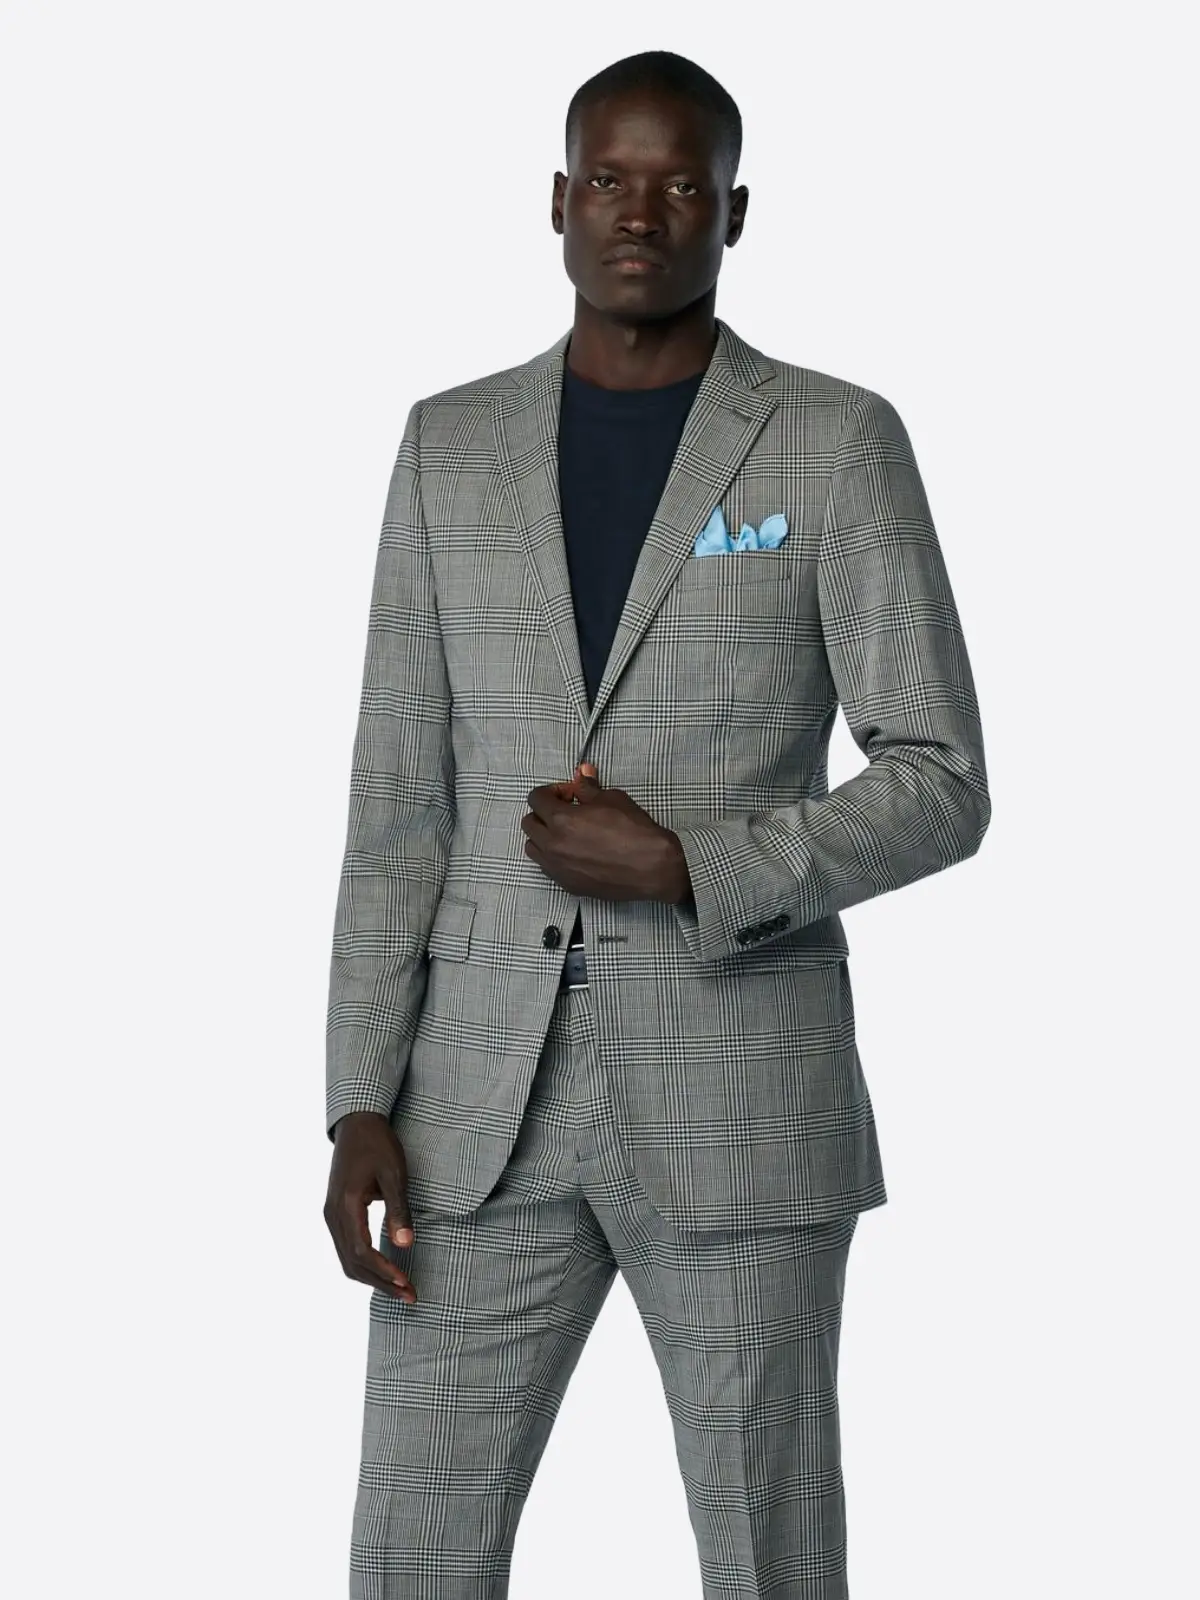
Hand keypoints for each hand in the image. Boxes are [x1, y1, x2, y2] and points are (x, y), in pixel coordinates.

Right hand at [324, 1112, 418, 1302]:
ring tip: (401, 1288)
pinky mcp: (336, 1214)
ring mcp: (331, 1215)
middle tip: (410, 1295)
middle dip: (381, 1283)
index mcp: (346, 1205)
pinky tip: (385, 1269)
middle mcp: (332, 1215)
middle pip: (352, 1263)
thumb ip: (399, 1210)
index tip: (406, 1282)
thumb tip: (405, 1245)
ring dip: (372, 1277)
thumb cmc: (378, 1144)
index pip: (362, 1251)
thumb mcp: (394, 1174)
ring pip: (347, 1259)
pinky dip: (364, 1264)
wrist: (357, 1123)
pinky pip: (347, 1248)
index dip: (384, 1271)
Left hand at [521, 763, 688, 902]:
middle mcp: (553, 845)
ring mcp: (558, 868)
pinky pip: (546, 867)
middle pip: (529, 823)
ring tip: (566, 832)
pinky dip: (552, 856)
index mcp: (561, 820)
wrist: (652, 868)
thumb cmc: (635, 833)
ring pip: (532, 847)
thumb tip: (581, 773)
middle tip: (566, 810)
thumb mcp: (613, 799)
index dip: (551, 791)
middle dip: (543, 812)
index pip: (536, 799)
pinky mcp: (567, 884)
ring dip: (543, 835)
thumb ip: (589, 788)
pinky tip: (574, 851)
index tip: (569, 794)